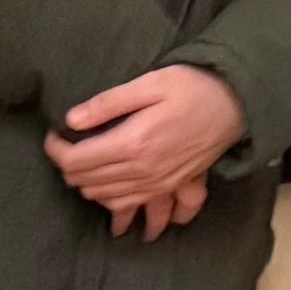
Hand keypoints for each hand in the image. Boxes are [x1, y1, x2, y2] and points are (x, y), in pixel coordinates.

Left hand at [53, 65, 245, 220]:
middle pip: (85, 182)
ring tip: (85, 165)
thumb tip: (71, 120)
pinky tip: (110, 193)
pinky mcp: (169, 188)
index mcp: (133, 142)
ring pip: (104, 198)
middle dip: (68, 166)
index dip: (56, 149)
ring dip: (87, 185)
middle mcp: (142, 170)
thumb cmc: (193, 88)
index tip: (54, 135)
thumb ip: (109, 103)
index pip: (76, 160)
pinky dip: (113, 203)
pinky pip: (131, 206)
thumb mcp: (151, 83)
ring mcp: (156, 184)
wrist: (236, 106)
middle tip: (68, 146)